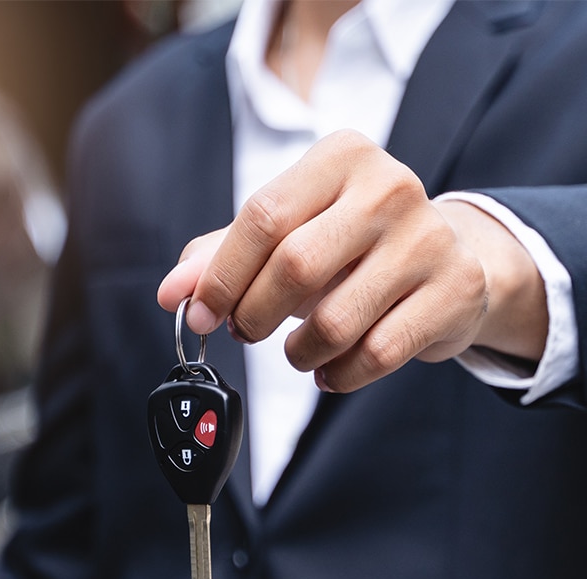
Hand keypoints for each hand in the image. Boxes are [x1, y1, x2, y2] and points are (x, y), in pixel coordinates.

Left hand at [157, 130, 548, 392]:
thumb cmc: (347, 245)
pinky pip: (376, 354)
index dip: (221, 276)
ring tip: (295, 353)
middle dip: (253, 315)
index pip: (262, 217)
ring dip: (297, 353)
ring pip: (335, 320)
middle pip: (294, 266)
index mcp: (341, 156)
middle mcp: (389, 187)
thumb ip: (220, 256)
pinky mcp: (455, 290)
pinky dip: (339, 375)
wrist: (452, 258)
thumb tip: (171, 293)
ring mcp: (429, 239)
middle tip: (245, 331)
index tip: (199, 314)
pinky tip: (330, 369)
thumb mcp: (283, 235)